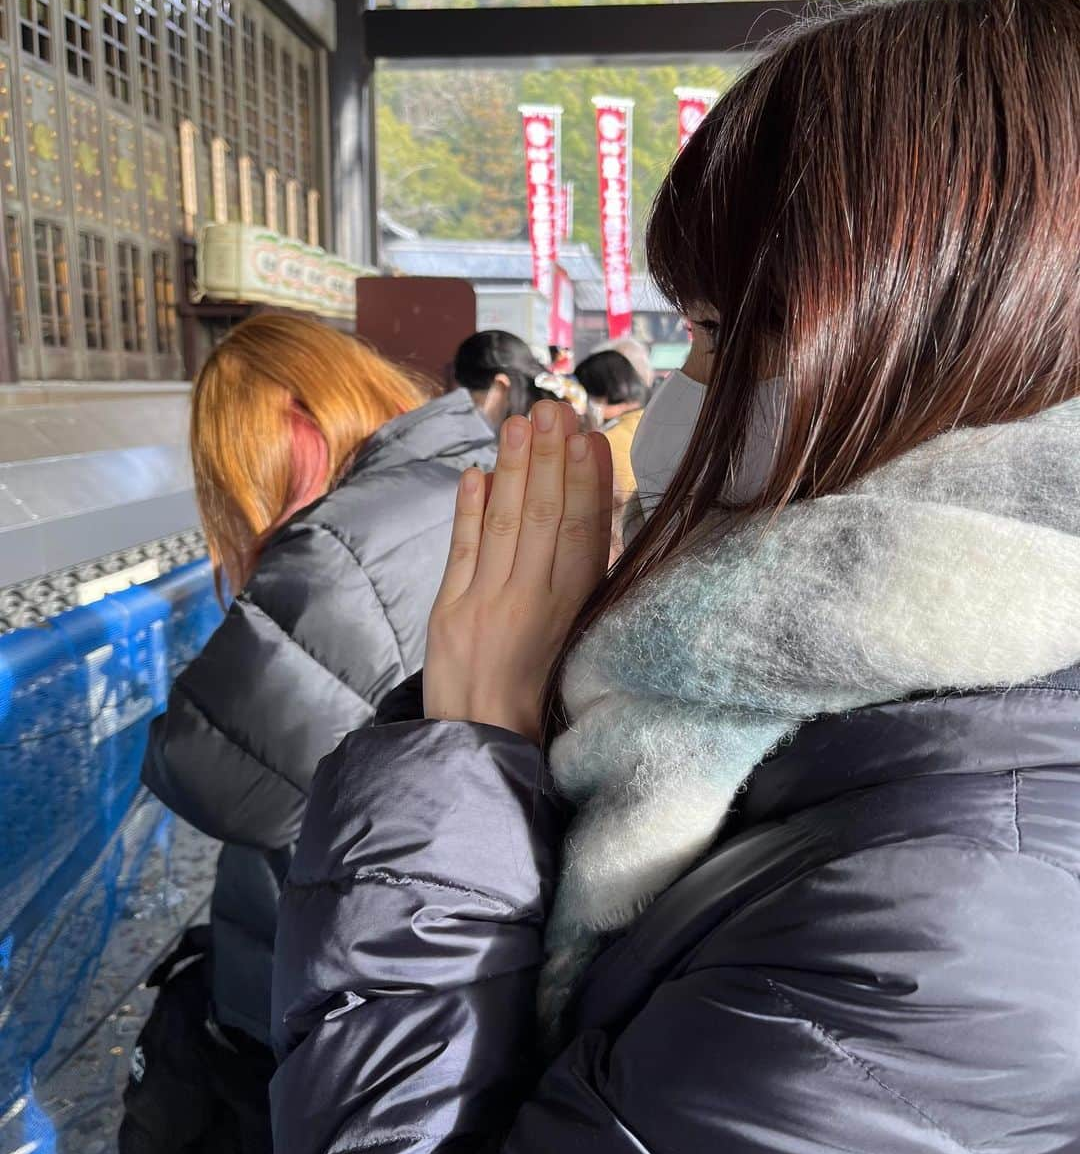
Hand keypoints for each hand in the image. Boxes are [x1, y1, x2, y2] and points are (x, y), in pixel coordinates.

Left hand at [424, 400, 613, 742]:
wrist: (484, 743)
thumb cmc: (537, 693)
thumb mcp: (574, 637)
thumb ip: (577, 580)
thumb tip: (586, 517)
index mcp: (570, 612)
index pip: (582, 536)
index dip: (587, 484)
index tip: (590, 439)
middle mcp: (530, 605)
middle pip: (543, 520)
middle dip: (548, 460)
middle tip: (553, 410)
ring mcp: (485, 608)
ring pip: (505, 527)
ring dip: (512, 471)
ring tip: (518, 424)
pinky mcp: (448, 615)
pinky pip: (461, 553)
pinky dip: (468, 512)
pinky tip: (476, 474)